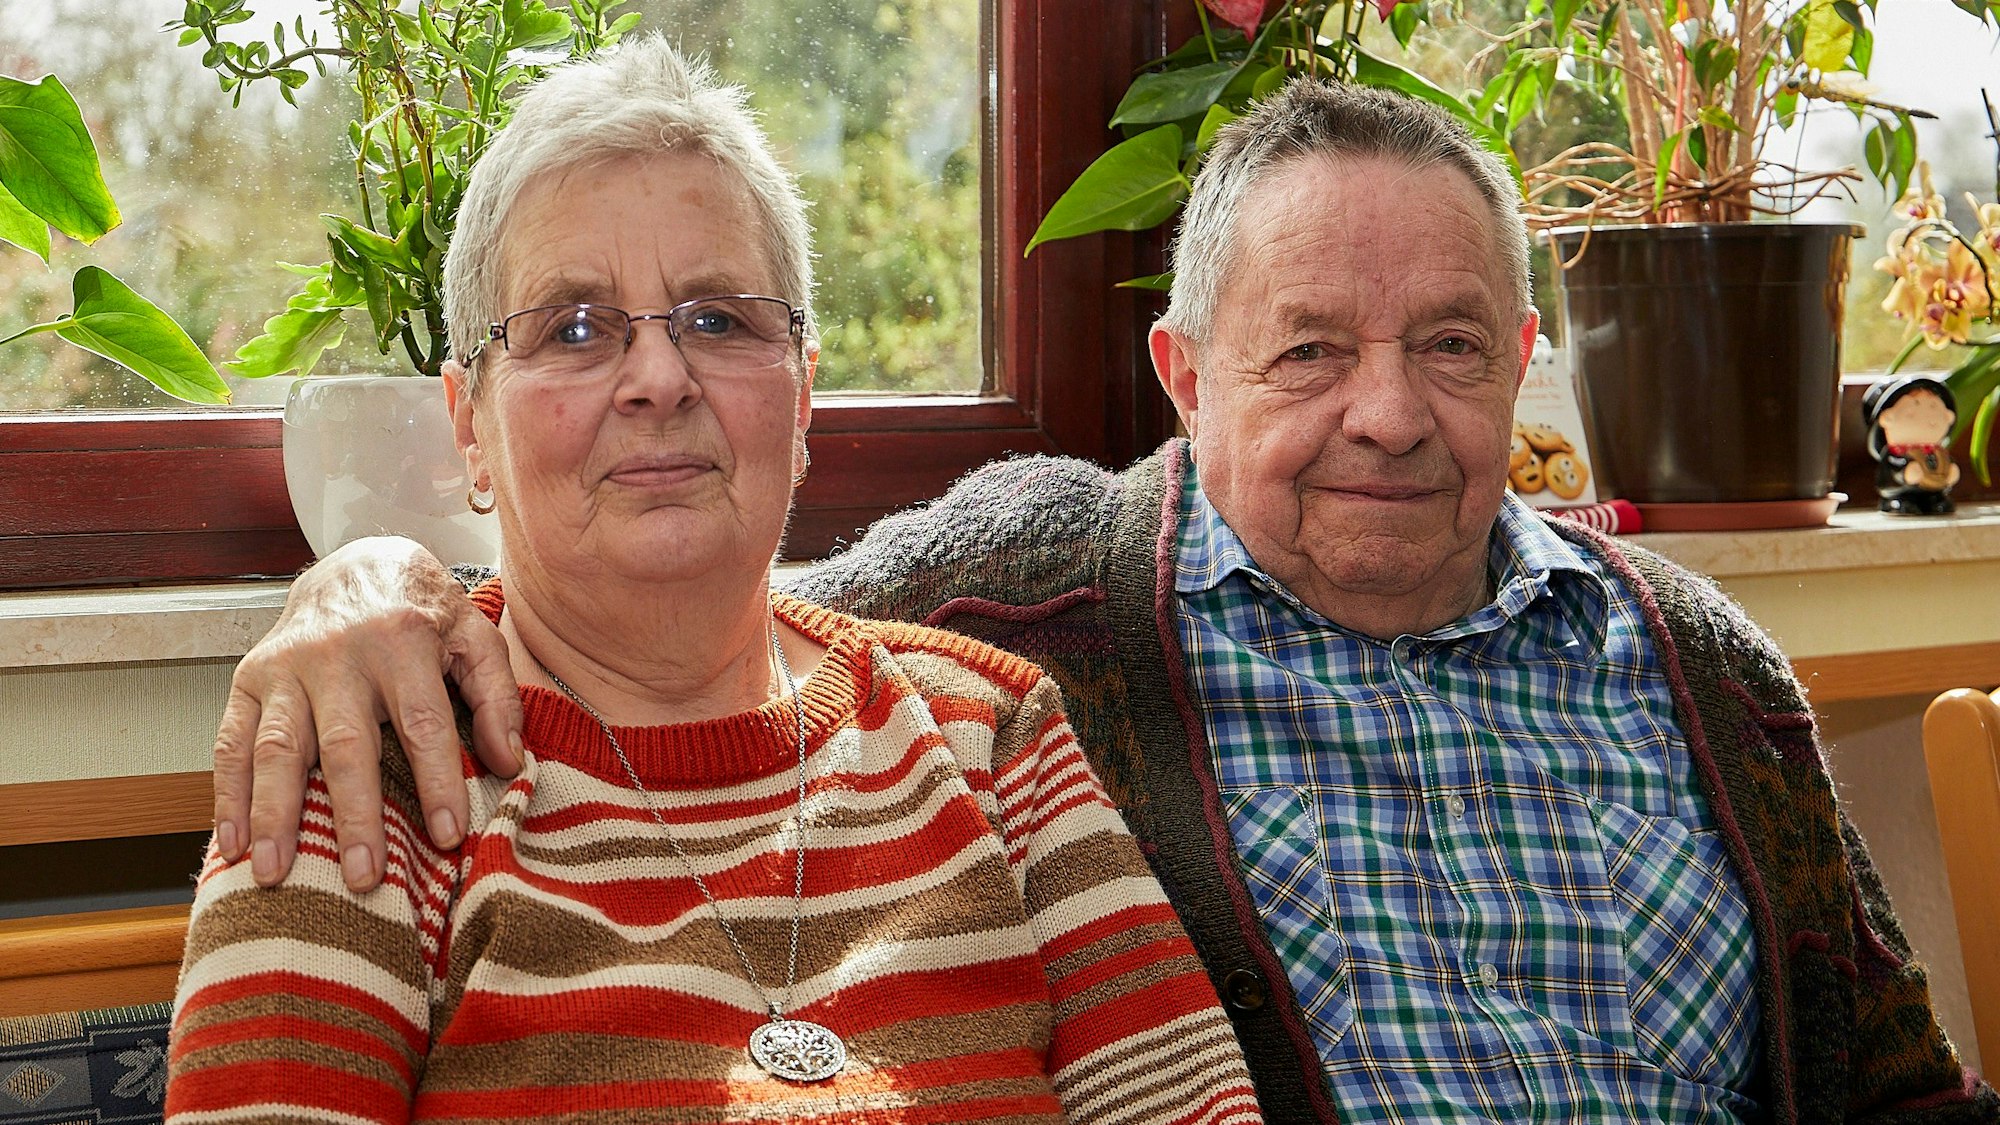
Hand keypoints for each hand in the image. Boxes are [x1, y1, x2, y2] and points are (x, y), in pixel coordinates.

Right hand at [212, 536, 522, 891]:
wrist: (356, 564)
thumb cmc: (422, 612)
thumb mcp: (475, 635)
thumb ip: (497, 696)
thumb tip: (507, 762)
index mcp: (403, 639)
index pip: (423, 722)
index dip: (437, 780)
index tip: (449, 835)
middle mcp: (339, 652)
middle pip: (346, 744)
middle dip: (354, 816)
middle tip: (362, 878)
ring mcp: (287, 666)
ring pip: (277, 746)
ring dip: (275, 814)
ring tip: (276, 873)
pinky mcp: (249, 677)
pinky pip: (231, 740)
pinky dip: (227, 795)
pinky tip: (232, 844)